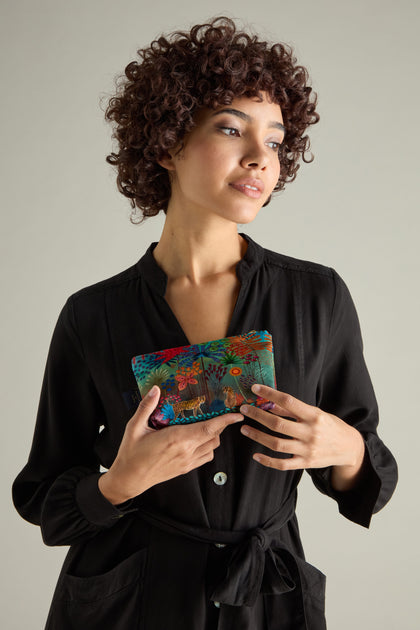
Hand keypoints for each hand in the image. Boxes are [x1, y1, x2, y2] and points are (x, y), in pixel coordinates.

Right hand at [99, 385, 242, 503]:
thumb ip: (146, 407)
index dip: (225, 420)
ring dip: (214, 435)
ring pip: (212, 447)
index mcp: (176, 439)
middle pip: (214, 436)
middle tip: (220, 412)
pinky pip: (206, 457)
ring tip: (208, 424)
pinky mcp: (185, 469)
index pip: (208, 428)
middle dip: (221, 424)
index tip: (236, 415)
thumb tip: (155, 390)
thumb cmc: (131, 454)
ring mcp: (187, 462)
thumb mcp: (135, 427)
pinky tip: (199, 439)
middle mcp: (186, 451)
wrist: (129, 479)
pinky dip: (208, 447)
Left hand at [239, 384, 364, 479]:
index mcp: (314, 416)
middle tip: (244, 409)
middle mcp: (311, 433)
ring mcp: (308, 450)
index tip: (255, 388)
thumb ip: (294, 411)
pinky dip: (267, 461)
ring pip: (277, 444)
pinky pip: (282, 464)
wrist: (349, 448)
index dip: (270, 394)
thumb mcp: (316, 413)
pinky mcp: (305, 464)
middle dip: (257, 415)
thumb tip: (270, 404)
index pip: (288, 402)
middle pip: (278, 424)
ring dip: (257, 436)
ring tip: (244, 428)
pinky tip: (255, 455)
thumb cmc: (330, 426)